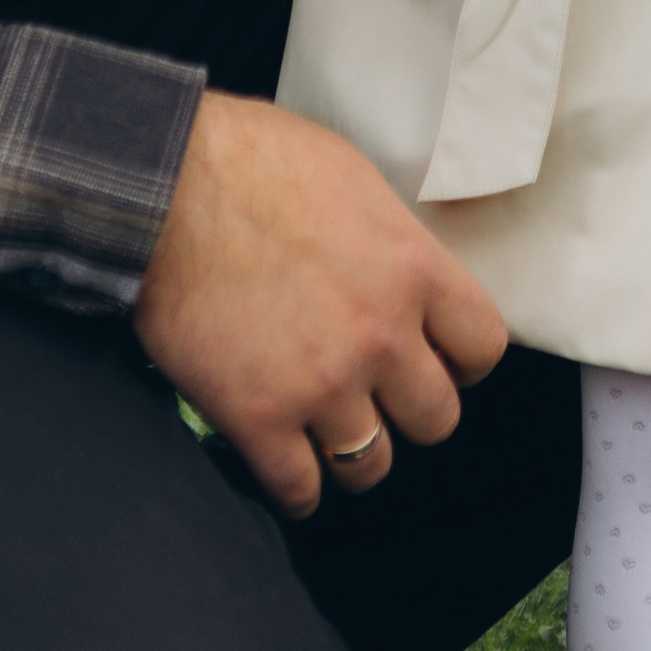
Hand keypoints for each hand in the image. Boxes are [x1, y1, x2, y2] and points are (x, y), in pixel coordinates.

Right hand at [134, 92, 505, 514]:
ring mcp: (323, 384)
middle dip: (408, 409)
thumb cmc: (254, 161)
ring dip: (354, 451)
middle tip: (377, 393)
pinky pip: (300, 490)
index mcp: (413, 268)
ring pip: (373, 465)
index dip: (462, 359)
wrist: (166, 185)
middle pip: (437, 417)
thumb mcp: (354, 179)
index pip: (484, 346)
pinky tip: (285, 460)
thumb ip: (392, 241)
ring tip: (330, 431)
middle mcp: (382, 335)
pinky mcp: (259, 418)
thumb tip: (405, 272)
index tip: (437, 357)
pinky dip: (296, 486)